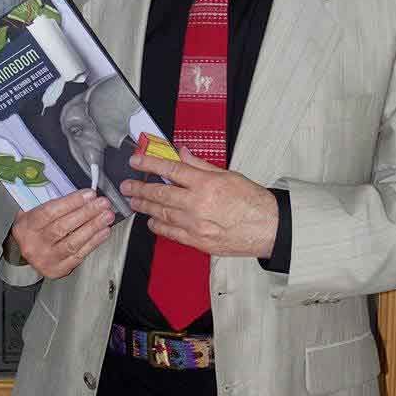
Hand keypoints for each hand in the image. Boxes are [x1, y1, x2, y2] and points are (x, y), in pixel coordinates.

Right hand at [11, 190, 114, 278]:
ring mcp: (45, 259)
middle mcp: (33, 244)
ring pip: (73, 242)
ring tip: (107, 216)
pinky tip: (103, 232)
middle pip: (63, 227)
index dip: (72, 202)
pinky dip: (94, 242)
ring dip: (93, 227)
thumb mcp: (35, 212)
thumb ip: (56, 203)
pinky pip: (79, 255)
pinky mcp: (57, 269)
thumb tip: (84, 196)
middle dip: (87, 213)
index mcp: (26, 226)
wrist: (27, 253)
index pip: (50, 212)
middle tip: (103, 204)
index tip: (89, 194)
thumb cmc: (35, 229)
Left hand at [120, 147, 277, 257]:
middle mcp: (198, 204)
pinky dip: (158, 226)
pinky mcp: (198, 241)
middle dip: (139, 188)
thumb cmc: (253, 201)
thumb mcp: (229, 175)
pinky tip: (151, 220)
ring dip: (145, 206)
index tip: (135, 161)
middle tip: (126, 185)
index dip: (149, 163)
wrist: (269, 228)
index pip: (170, 169)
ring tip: (134, 201)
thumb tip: (182, 154)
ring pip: (162, 213)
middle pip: (160, 193)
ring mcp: (196, 225)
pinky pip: (171, 233)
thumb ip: (201, 165)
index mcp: (206, 184)